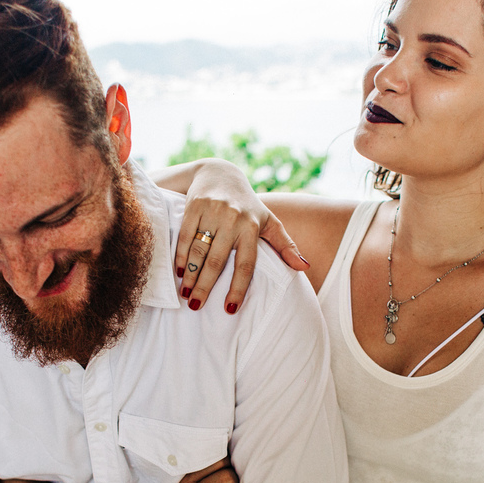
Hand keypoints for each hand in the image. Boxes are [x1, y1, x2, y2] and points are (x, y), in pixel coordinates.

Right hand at [172, 159, 306, 313]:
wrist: (220, 174)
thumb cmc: (247, 205)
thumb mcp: (269, 221)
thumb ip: (286, 245)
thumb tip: (304, 267)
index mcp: (251, 227)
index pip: (245, 264)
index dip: (237, 288)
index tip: (230, 309)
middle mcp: (233, 219)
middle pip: (217, 261)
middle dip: (205, 286)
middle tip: (196, 307)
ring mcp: (212, 211)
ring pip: (199, 250)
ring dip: (191, 275)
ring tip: (186, 294)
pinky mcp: (194, 206)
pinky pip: (186, 236)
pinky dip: (180, 256)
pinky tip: (179, 273)